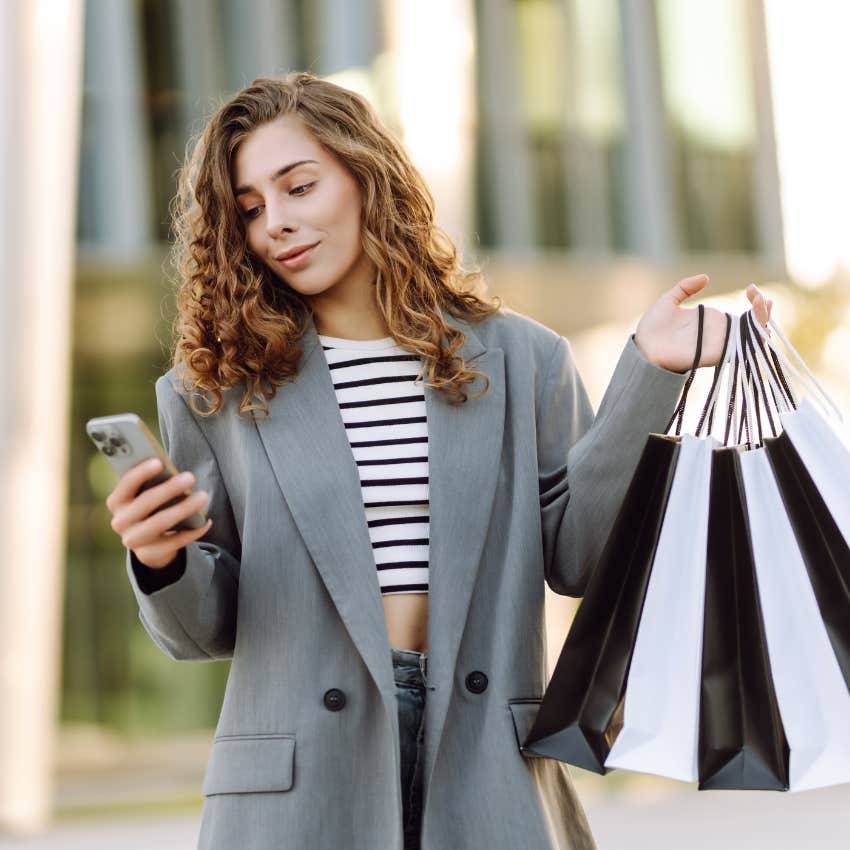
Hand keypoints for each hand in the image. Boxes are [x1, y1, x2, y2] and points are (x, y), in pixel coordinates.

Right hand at [105, 457, 211, 568]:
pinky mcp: (149, 555)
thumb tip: (175, 474)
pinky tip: (206, 521)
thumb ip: (154, 484)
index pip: (126, 485)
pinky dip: (193, 531)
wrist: (148, 543)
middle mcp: (120, 522)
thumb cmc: (152, 507)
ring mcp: (133, 540)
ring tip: (203, 496)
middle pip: (145, 503)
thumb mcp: (147, 495)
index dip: (141, 473)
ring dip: (184, 508)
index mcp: (117, 501)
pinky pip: (174, 542)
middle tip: (190, 477)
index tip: (159, 462)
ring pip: (160, 523)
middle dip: (169, 489)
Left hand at [633, 274, 773, 371]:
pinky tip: (755, 324)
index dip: (756, 303)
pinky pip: (739, 350)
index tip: (752, 288)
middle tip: (759, 296)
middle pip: (754, 326)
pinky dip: (751, 339)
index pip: (744, 315)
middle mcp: (720, 334)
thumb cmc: (653, 327)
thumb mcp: (669, 300)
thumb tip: (706, 277)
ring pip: (752, 339)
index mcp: (713, 321)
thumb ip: (686, 288)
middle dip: (764, 311)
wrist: (642, 346)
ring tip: (760, 303)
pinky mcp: (714, 355)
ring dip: (762, 322)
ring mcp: (719, 345)